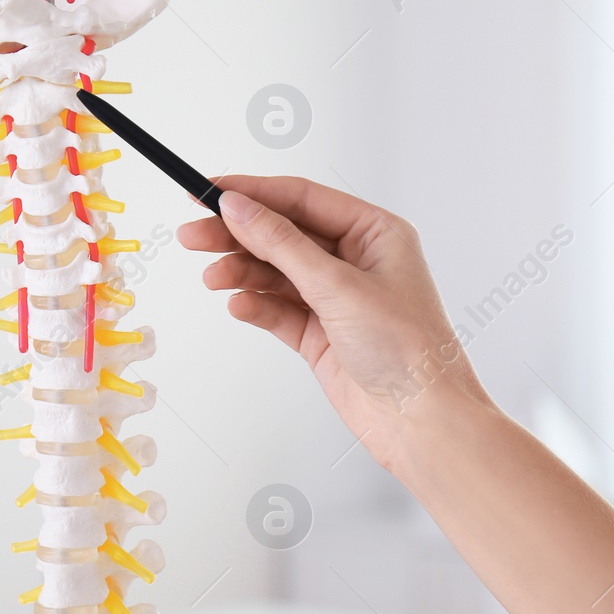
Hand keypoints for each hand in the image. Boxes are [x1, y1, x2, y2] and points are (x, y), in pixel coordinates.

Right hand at [179, 175, 490, 462]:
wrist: (420, 420)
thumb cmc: (408, 350)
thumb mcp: (338, 286)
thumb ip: (281, 244)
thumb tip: (239, 208)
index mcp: (375, 233)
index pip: (302, 199)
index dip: (252, 194)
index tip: (209, 192)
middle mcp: (355, 261)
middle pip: (282, 234)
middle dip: (237, 234)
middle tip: (193, 234)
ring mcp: (336, 298)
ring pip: (275, 272)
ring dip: (241, 272)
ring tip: (214, 278)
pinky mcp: (320, 333)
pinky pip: (277, 309)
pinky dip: (255, 306)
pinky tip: (239, 306)